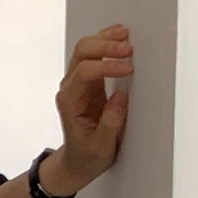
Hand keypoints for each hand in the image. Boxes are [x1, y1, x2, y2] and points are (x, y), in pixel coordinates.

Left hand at [43, 24, 132, 196]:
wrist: (77, 162)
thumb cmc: (85, 156)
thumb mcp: (100, 147)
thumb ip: (110, 123)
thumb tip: (120, 97)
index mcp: (69, 102)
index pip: (84, 72)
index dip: (107, 66)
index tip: (127, 69)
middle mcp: (70, 89)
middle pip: (82, 53)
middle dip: (105, 46)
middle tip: (128, 48)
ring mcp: (78, 84)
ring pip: (86, 49)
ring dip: (105, 39)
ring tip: (125, 35)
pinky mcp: (89, 83)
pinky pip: (94, 56)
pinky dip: (106, 44)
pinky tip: (118, 38)